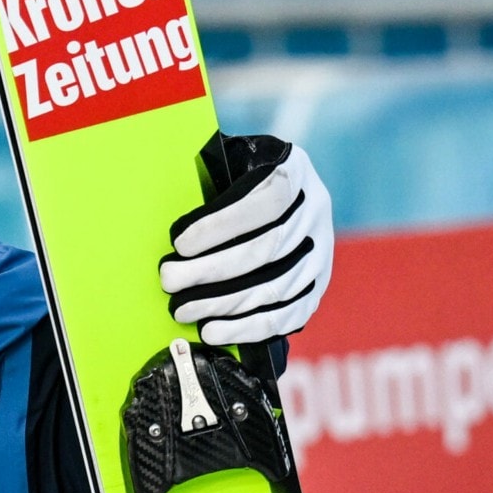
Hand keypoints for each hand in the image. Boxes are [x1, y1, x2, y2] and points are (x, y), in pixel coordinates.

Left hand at [159, 137, 331, 345]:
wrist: (283, 194)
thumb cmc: (241, 178)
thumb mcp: (232, 161)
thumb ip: (214, 177)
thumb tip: (177, 209)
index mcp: (294, 173)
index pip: (266, 201)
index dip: (221, 225)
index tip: (180, 243)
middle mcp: (316, 212)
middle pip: (268, 249)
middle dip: (212, 270)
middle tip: (170, 280)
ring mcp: (322, 252)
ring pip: (278, 286)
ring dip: (225, 304)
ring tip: (184, 311)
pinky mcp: (318, 285)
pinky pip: (290, 313)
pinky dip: (250, 327)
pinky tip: (216, 330)